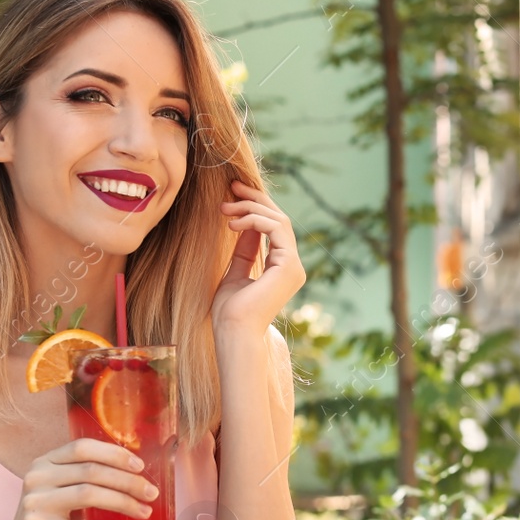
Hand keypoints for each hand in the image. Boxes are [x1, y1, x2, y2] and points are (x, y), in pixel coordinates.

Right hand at [0, 438, 158, 519]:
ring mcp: (36, 504)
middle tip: (151, 493)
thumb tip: (135, 472)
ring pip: (90, 496)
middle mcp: (36, 478)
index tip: (140, 466)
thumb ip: (84, 477)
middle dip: (127, 481)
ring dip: (124, 504)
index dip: (114, 454)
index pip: (83, 448)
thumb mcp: (60, 490)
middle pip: (91, 471)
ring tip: (145, 513)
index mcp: (44, 462)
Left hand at [211, 180, 305, 333]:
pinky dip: (254, 220)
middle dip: (254, 200)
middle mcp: (293, 266)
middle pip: (279, 219)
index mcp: (282, 269)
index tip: (231, 197)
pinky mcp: (290, 266)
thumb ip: (245, 251)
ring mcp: (294, 266)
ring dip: (250, 208)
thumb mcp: (235, 272)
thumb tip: (245, 227)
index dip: (254, 208)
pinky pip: (276, 229)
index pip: (274, 228)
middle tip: (232, 187)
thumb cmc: (230, 313)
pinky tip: (233, 224)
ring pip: (278, 220)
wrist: (233, 332)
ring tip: (225, 209)